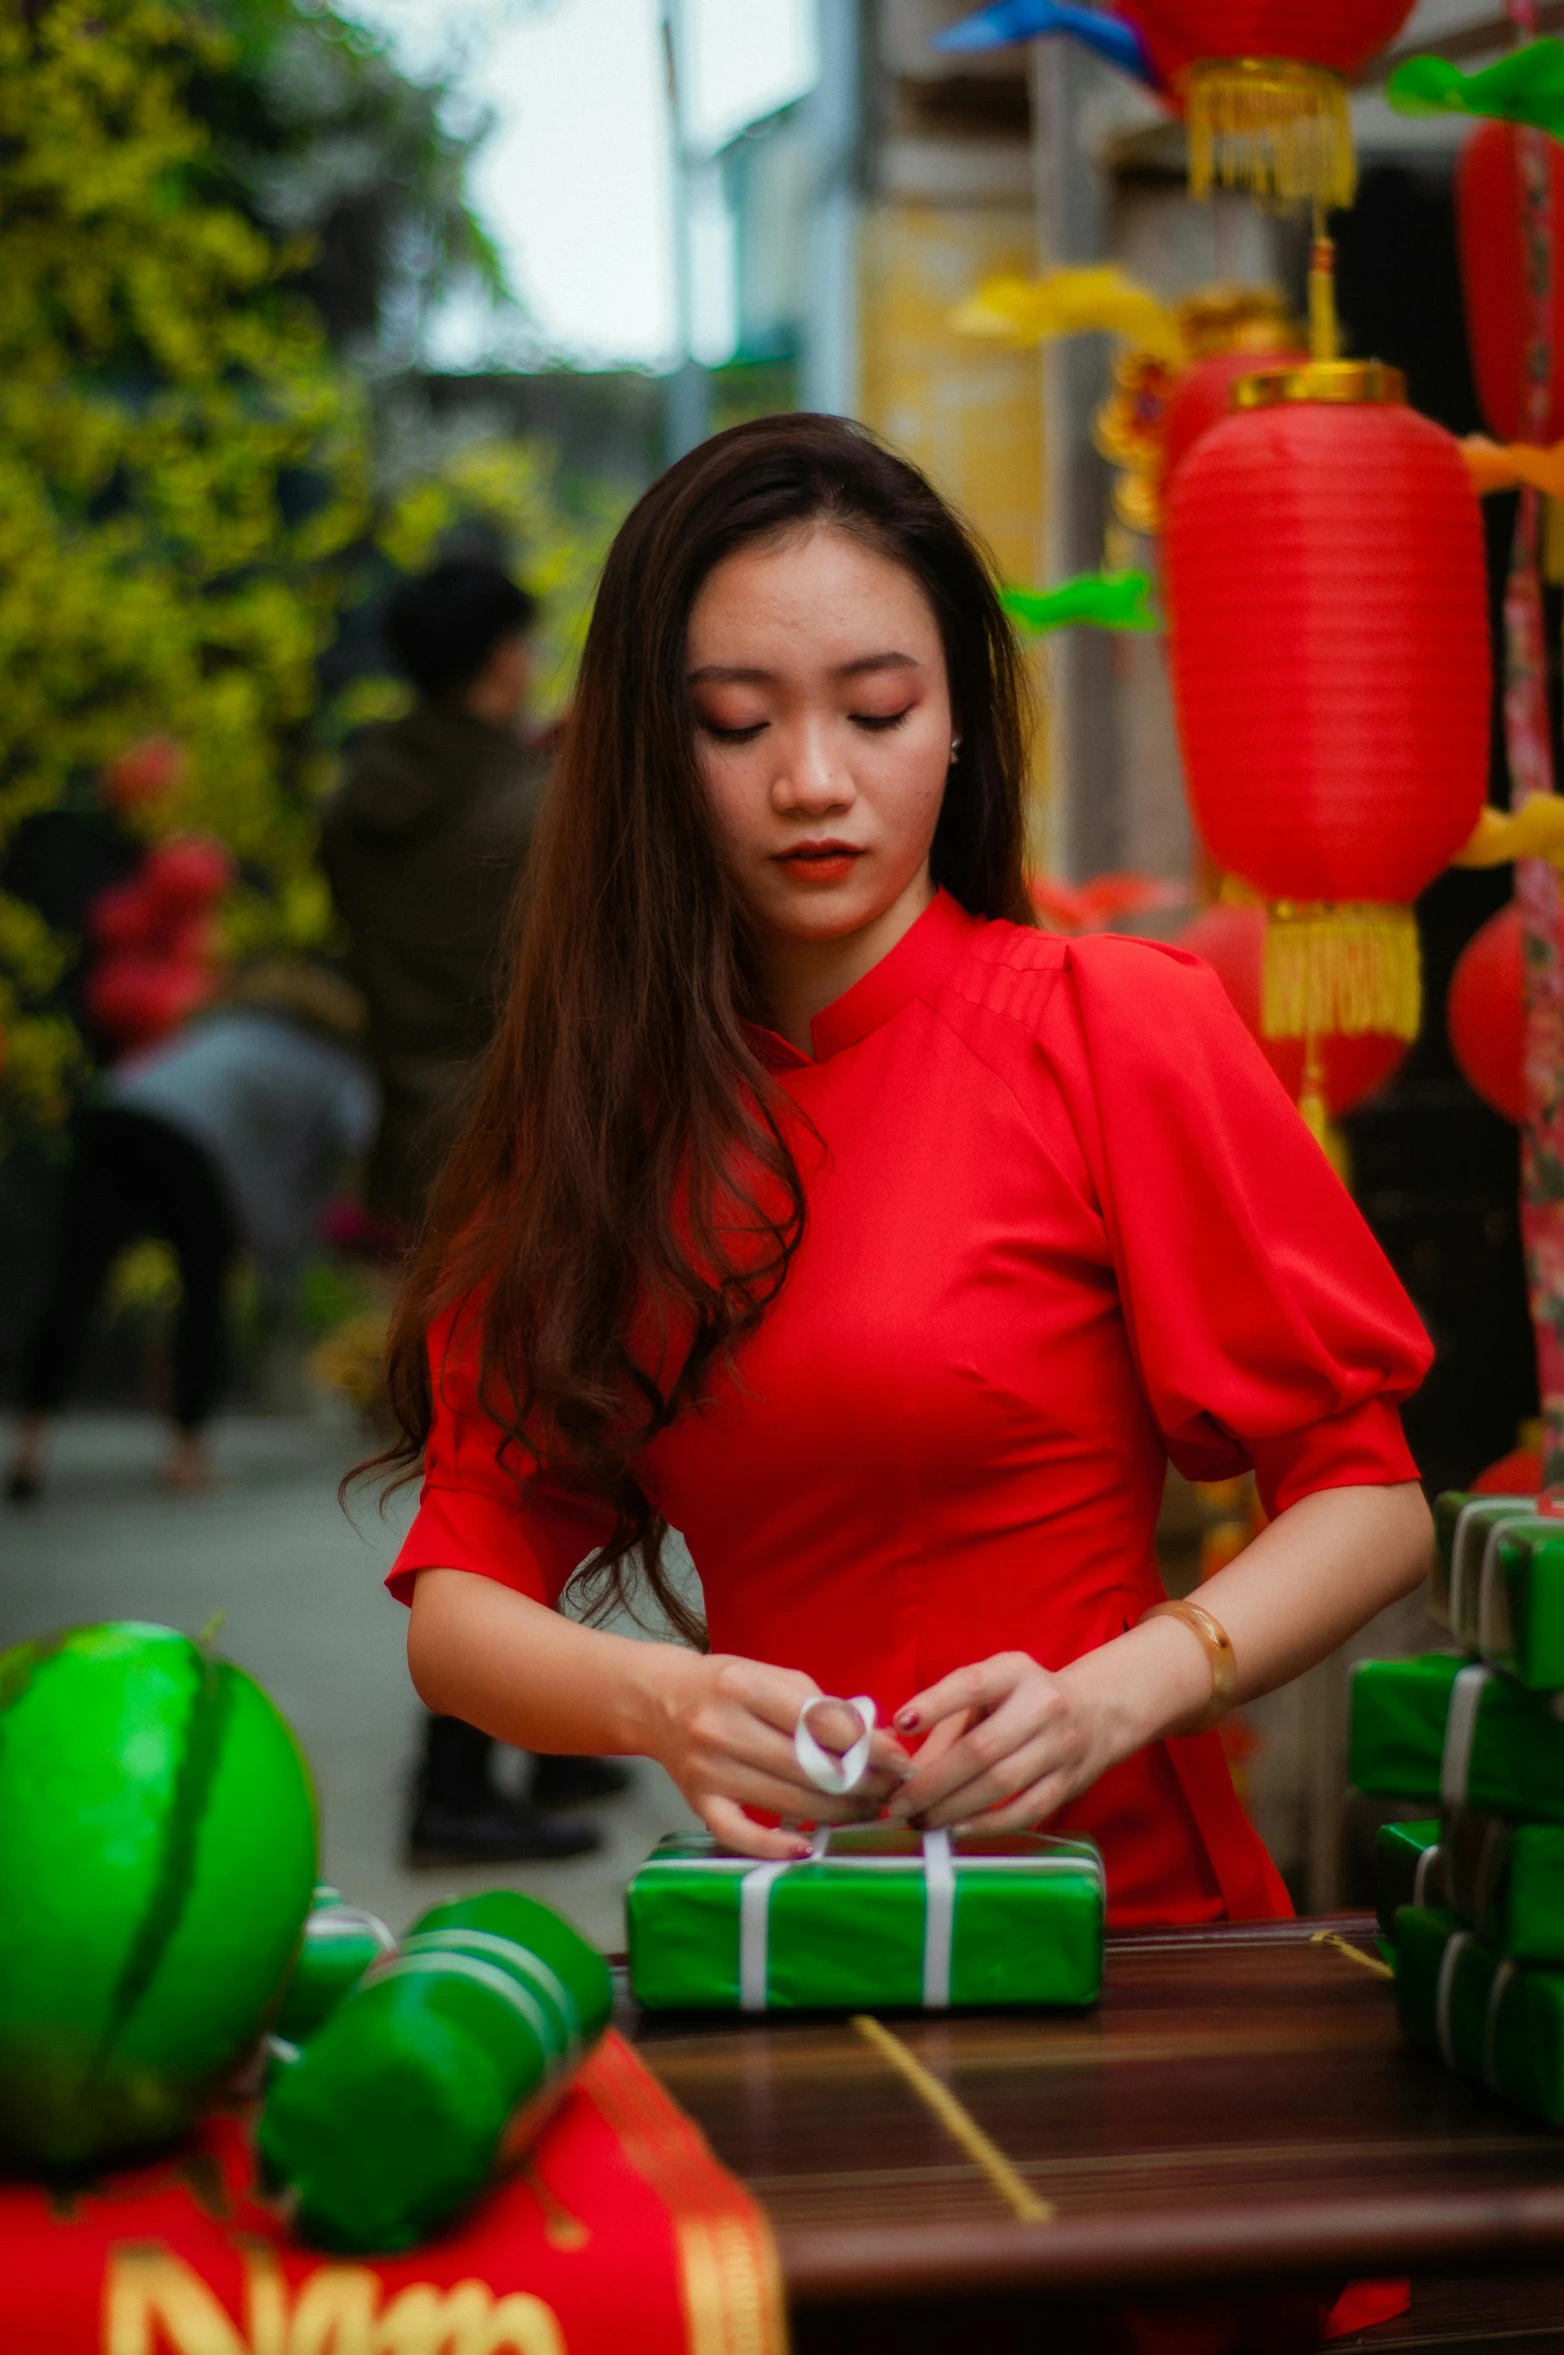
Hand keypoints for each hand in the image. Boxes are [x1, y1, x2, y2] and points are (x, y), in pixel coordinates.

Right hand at [651, 1654, 911, 1858]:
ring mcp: (708, 1769)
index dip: (869, 1747)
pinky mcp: (697, 1802)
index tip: (901, 1761)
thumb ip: (820, 1708)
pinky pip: (739, 1834)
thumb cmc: (727, 1686)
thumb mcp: (773, 1677)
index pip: (821, 1724)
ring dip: (836, 1812)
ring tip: (866, 1810)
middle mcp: (723, 1728)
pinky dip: (773, 1847)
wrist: (658, 1700)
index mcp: (745, 1687)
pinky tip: (806, 1848)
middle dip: (860, 1784)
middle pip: (809, 1768)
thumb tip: (876, 1744)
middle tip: (891, 1792)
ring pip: (787, 1802)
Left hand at [886, 1651, 1108, 1832]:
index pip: (972, 1684)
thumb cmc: (1021, 1703)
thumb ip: (943, 1727)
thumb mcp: (985, 1698)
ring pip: (1001, 1783)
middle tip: (899, 1804)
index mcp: (1015, 1672)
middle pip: (981, 1748)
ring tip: (921, 1820)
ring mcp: (1060, 1746)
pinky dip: (988, 1823)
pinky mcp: (1069, 1782)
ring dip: (954, 1808)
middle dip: (933, 1781)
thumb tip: (899, 1770)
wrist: (1095, 1714)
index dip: (935, 1703)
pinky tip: (957, 1829)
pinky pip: (1025, 1810)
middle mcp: (1042, 1705)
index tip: (901, 1724)